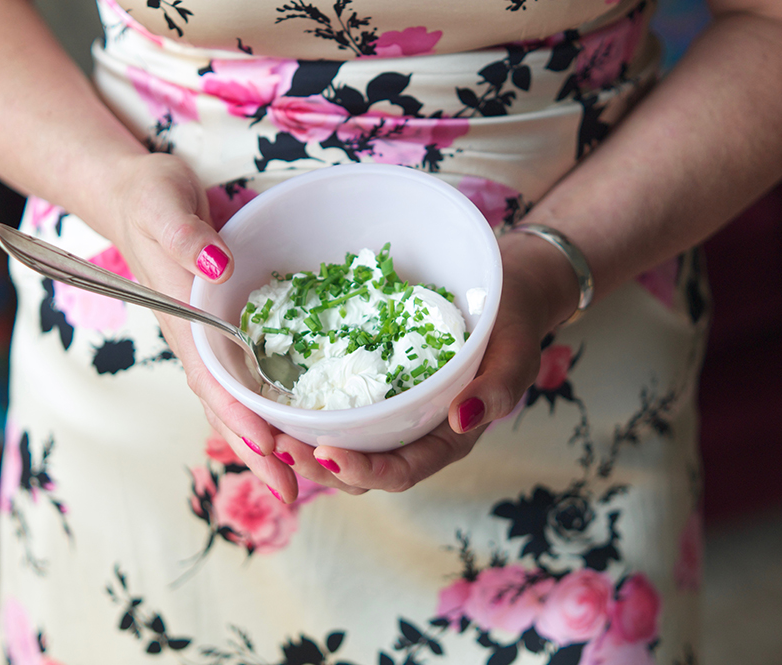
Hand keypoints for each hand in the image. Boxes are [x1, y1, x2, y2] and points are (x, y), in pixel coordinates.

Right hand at [102, 153, 363, 500]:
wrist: (136, 196)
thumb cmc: (148, 199)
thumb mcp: (162, 205)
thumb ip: (184, 234)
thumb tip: (217, 264)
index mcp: (183, 321)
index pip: (212, 378)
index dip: (239, 415)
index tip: (269, 446)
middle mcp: (197, 341)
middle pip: (226, 406)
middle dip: (256, 451)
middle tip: (292, 492)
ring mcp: (210, 340)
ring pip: (237, 401)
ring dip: (264, 442)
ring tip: (299, 482)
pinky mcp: (224, 331)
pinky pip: (247, 378)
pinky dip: (266, 409)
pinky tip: (291, 431)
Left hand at [293, 230, 580, 492]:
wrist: (502, 292)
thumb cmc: (512, 325)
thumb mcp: (517, 355)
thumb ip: (497, 390)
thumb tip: (462, 419)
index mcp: (446, 440)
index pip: (400, 472)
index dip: (362, 471)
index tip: (326, 453)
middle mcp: (412, 435)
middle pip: (360, 470)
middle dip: (316, 466)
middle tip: (275, 445)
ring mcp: (389, 415)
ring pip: (341, 447)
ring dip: (302, 447)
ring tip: (264, 432)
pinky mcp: (371, 390)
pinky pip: (335, 412)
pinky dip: (305, 414)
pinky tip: (274, 403)